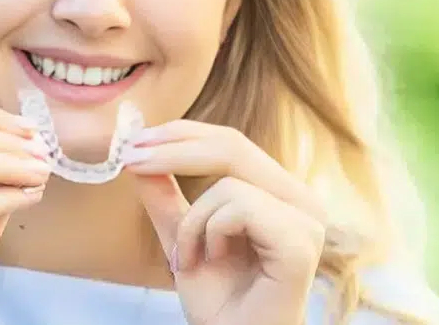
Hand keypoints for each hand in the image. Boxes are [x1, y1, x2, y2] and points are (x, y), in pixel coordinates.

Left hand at [124, 120, 326, 324]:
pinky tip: (213, 260)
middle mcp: (300, 201)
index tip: (136, 140)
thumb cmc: (219, 304)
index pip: (231, 143)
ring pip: (229, 181)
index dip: (182, 134)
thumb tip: (138, 152)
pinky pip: (240, 207)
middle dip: (174, 149)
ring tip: (189, 257)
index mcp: (279, 193)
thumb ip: (165, 197)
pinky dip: (211, 232)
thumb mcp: (181, 237)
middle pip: (233, 146)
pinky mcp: (300, 242)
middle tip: (132, 159)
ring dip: (192, 220)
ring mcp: (306, 221)